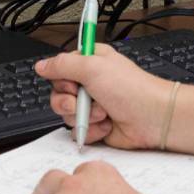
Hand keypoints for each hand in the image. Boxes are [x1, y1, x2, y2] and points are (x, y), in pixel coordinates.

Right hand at [35, 43, 171, 149]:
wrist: (152, 118)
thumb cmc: (131, 89)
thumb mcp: (92, 67)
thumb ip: (62, 65)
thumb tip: (41, 65)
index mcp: (90, 63)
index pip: (60, 68)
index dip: (62, 77)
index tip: (73, 80)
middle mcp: (90, 83)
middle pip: (58, 93)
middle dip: (69, 101)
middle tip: (84, 99)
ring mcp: (93, 105)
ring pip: (66, 114)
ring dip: (84, 116)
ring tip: (103, 112)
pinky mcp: (97, 125)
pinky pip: (78, 131)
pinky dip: (91, 130)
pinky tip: (106, 125)